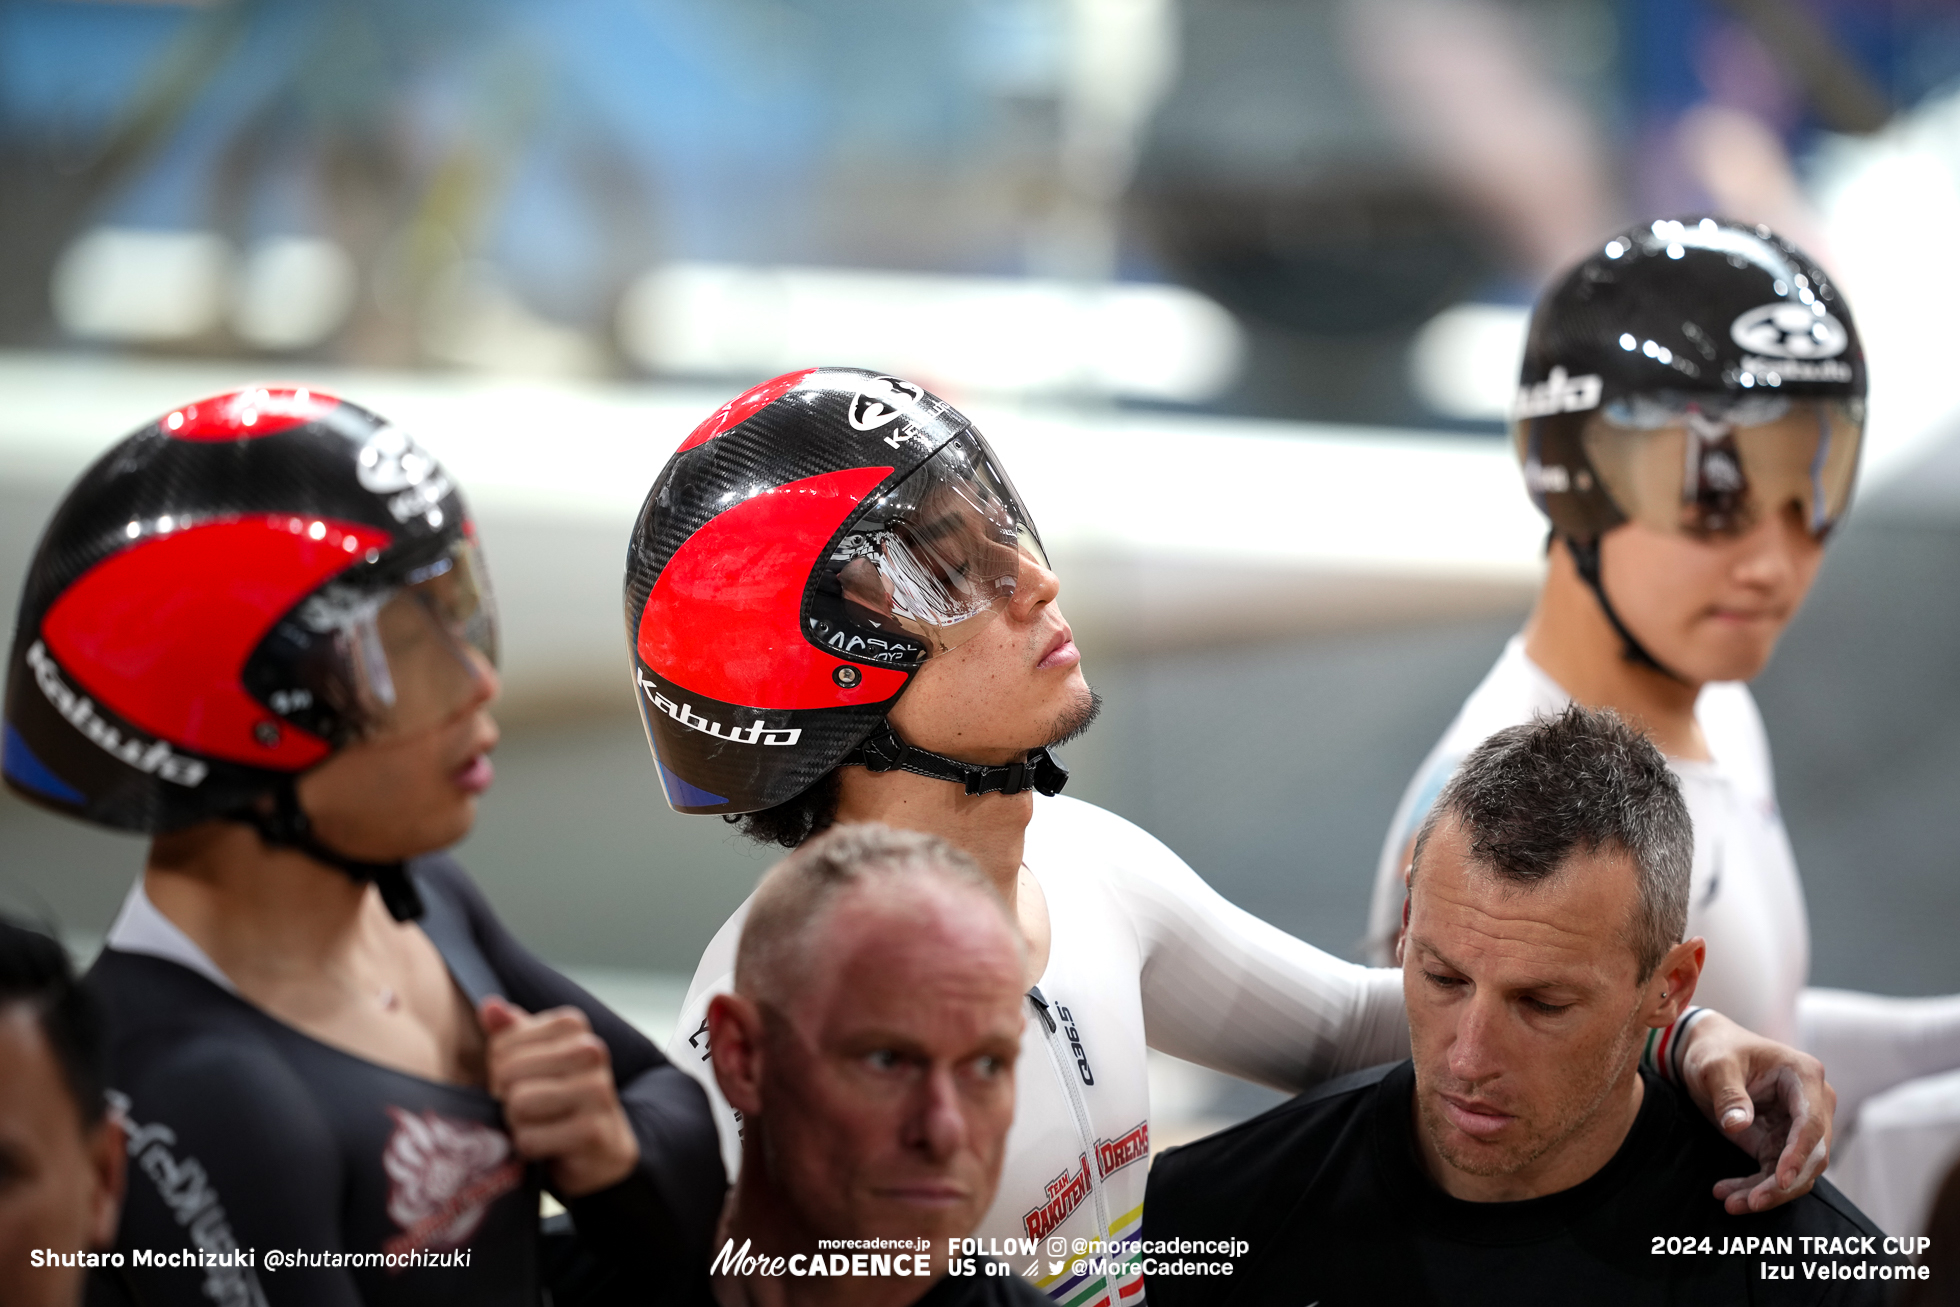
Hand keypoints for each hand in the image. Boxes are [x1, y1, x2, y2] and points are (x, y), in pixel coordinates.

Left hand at [479, 996, 639, 1197]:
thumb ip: (511, 1032)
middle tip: (530, 1110)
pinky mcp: (592, 1130)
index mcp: (573, 1025)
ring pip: (518, 1104)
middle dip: (507, 1099)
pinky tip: (551, 1146)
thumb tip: (490, 1005)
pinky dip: (530, 1149)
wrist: (603, 1149)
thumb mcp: (536, 1059)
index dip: (499, 1072)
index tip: (524, 1084)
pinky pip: (529, 1139)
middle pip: (507, 1073)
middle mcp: (591, 1050)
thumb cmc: (561, 1099)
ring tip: (540, 1124)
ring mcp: (597, 1089)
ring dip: (518, 1124)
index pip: (501, 1046)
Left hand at [1676, 1011, 1833, 1213]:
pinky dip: (1756, 1187)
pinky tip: (1728, 1194)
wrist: (1707, 1051)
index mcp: (1804, 1076)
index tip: (1781, 1180)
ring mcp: (1800, 1126)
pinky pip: (1776, 1173)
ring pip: (1797, 1171)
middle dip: (1782, 1184)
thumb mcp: (1714, 1065)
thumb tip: (1738, 1125)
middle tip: (1750, 1202)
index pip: (1812, 1123)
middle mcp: (1812, 1103)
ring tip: (1731, 1203)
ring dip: (1768, 1192)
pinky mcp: (1782, 1142)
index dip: (1799, 1154)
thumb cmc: (1715, 1050)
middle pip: (1812, 1155)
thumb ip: (1728, 1093)